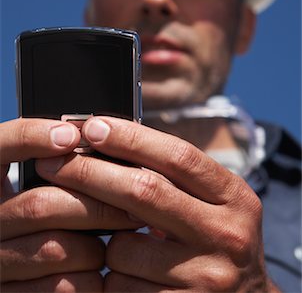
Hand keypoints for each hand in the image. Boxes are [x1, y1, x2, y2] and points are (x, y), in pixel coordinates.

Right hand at [0, 118, 140, 291]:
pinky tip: (98, 271)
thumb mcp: (45, 187)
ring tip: (113, 240)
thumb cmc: (52, 222)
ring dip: (95, 245)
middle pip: (41, 204)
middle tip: (135, 204)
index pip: (1, 146)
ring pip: (54, 248)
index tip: (72, 134)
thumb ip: (63, 167)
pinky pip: (59, 286)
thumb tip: (98, 141)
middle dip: (97, 203)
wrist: (28, 273)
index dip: (32, 137)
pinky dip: (89, 279)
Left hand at [35, 116, 277, 291]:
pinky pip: (121, 287)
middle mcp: (227, 233)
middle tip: (51, 162)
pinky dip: (111, 275)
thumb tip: (108, 144)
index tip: (93, 127)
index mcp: (234, 196)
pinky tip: (125, 273)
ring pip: (123, 246)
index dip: (132, 138)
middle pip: (145, 191)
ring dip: (104, 239)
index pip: (178, 156)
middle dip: (89, 172)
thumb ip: (175, 179)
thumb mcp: (213, 204)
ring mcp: (208, 277)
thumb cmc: (215, 242)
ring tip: (116, 240)